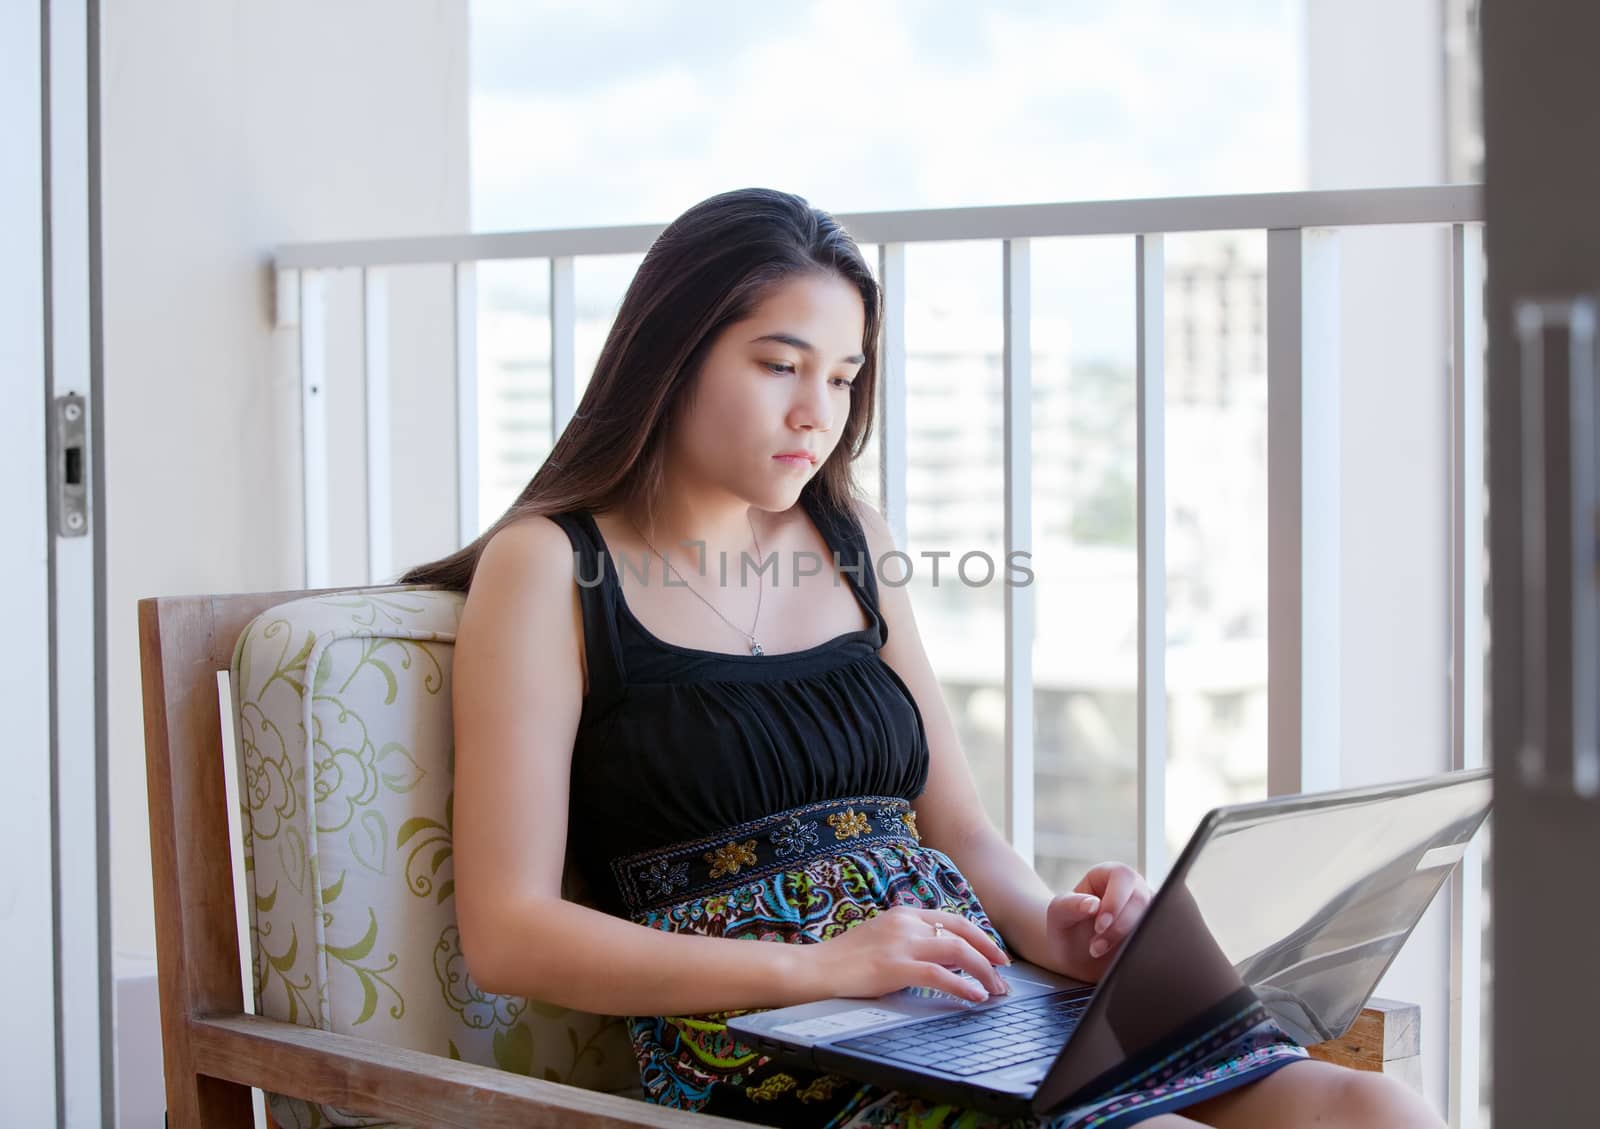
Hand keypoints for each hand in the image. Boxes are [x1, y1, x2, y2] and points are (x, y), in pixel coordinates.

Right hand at [801, 905, 1012, 1003]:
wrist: (815, 968)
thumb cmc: (845, 960)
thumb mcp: (882, 940)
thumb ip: (909, 943)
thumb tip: (942, 959)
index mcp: (903, 914)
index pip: (953, 919)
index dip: (979, 936)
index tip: (994, 954)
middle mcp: (906, 923)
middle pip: (962, 932)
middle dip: (989, 952)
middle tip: (1004, 973)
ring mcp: (901, 943)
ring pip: (957, 950)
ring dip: (982, 971)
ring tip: (995, 989)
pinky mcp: (895, 967)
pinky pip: (940, 974)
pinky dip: (963, 985)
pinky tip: (974, 996)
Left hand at [1039, 862, 1153, 981]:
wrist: (1076, 956)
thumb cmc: (1067, 927)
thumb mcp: (1058, 913)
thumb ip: (1069, 905)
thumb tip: (1093, 904)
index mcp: (1110, 874)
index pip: (1123, 877)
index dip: (1115, 901)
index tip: (1099, 925)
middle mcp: (1132, 888)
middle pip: (1141, 899)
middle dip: (1119, 927)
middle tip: (1096, 947)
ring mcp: (1146, 910)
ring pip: (1153, 919)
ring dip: (1128, 940)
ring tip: (1100, 952)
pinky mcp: (1153, 930)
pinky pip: (1157, 937)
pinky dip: (1140, 949)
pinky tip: (1120, 957)